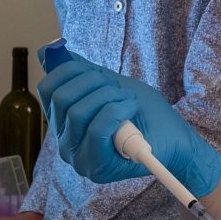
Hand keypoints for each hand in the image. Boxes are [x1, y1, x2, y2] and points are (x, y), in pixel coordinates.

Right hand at [38, 52, 220, 196]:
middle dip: (94, 82)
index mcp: (64, 121)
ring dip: (110, 97)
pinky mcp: (96, 168)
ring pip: (78, 113)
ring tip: (129, 101)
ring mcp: (78, 158)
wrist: (175, 141)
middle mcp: (65, 142)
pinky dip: (117, 112)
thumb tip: (45, 51)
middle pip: (61, 98)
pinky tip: (132, 111)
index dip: (69, 70)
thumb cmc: (145, 114)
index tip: (98, 73)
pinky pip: (97, 130)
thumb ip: (80, 71)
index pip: (47, 88)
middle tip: (118, 88)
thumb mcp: (110, 85)